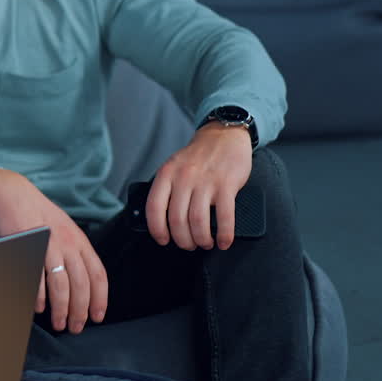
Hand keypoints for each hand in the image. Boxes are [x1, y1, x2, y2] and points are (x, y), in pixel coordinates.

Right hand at [0, 168, 107, 333]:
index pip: (98, 274)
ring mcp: (49, 245)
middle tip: (75, 327)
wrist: (12, 194)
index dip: (100, 298)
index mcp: (80, 241)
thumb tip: (80, 285)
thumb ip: (73, 253)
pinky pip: (37, 278)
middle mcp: (68, 243)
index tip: (97, 316)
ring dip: (61, 308)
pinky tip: (39, 307)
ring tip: (59, 322)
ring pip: (61, 285)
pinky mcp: (30, 246)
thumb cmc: (36, 214)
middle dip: (80, 310)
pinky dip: (39, 296)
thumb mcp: (63, 230)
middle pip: (81, 284)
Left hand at [146, 122, 252, 250]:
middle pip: (177, 219)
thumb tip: (162, 219)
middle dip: (183, 240)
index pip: (154, 207)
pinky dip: (224, 234)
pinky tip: (223, 241)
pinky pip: (225, 217)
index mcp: (166, 174)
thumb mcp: (173, 166)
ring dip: (201, 239)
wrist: (223, 135)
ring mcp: (205, 181)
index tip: (163, 240)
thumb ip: (167, 188)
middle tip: (189, 245)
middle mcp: (184, 178)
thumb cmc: (197, 157)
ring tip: (205, 243)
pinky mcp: (227, 185)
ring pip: (198, 221)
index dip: (157, 229)